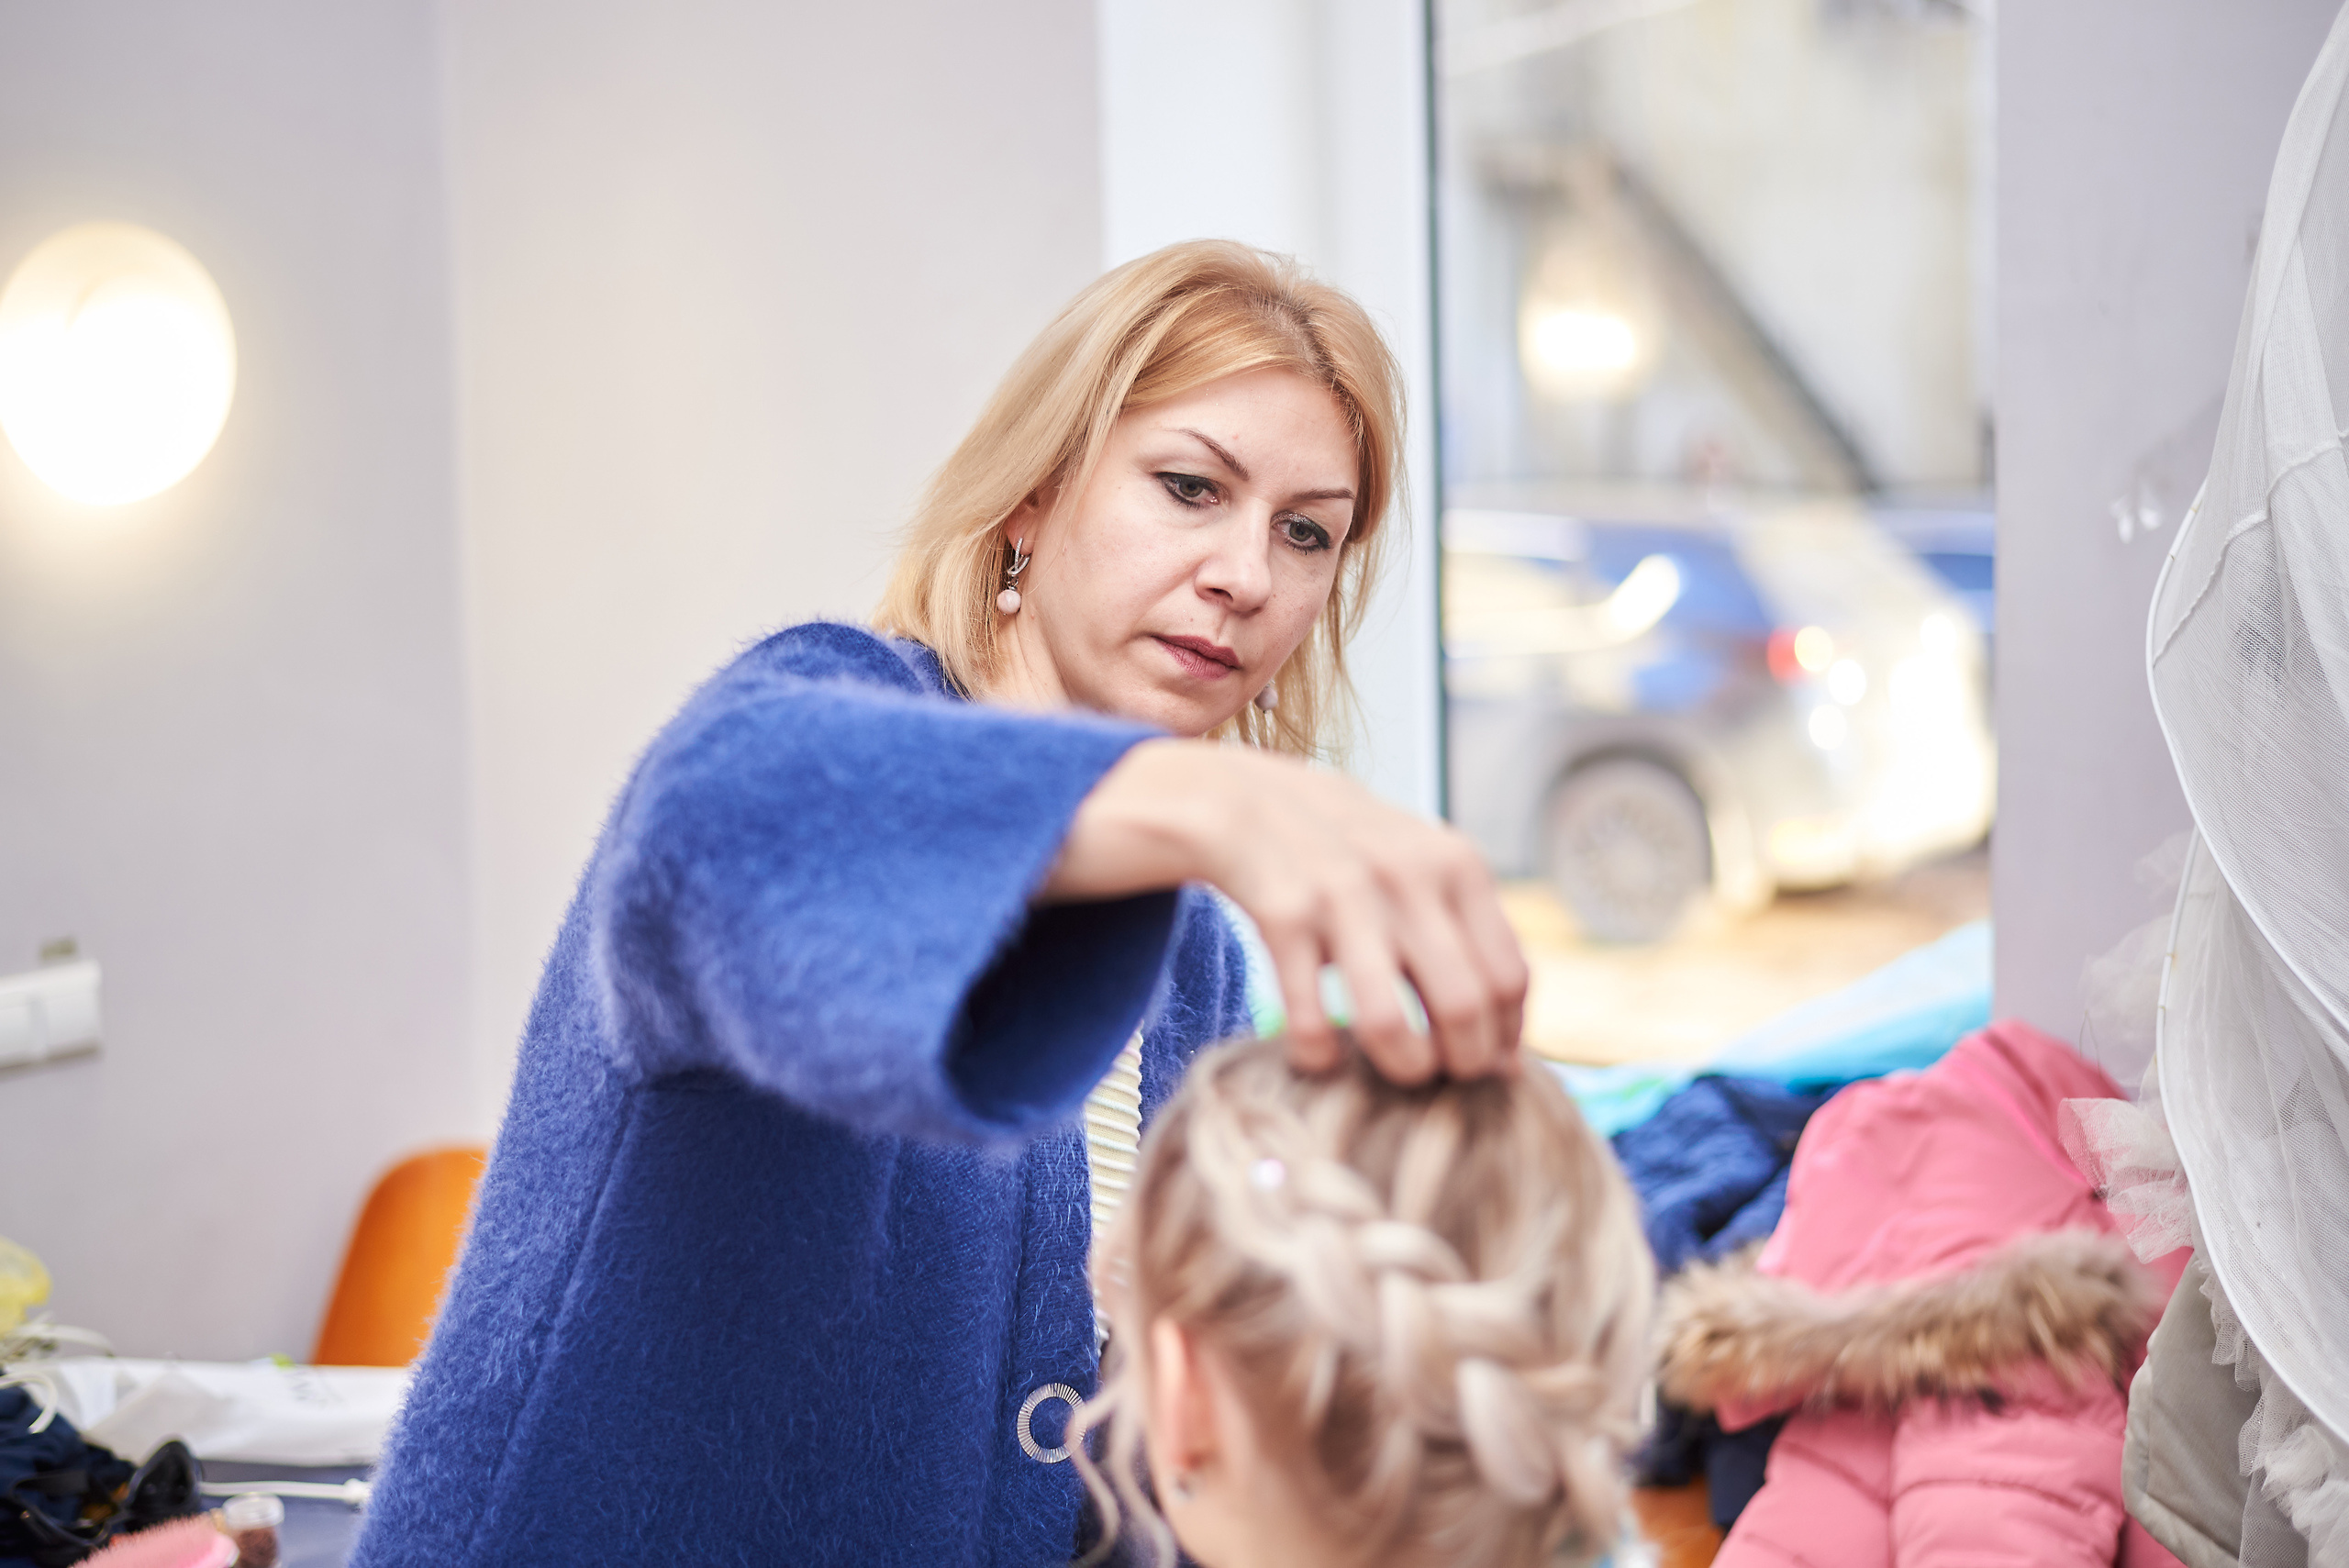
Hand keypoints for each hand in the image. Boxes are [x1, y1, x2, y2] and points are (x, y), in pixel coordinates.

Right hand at [1043, 739, 1528, 1082]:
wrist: (1243, 799)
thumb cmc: (1347, 851)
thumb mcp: (1421, 866)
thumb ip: (1469, 938)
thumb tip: (1509, 1051)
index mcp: (1457, 864)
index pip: (1508, 979)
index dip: (1502, 1040)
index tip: (1483, 1068)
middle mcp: (1409, 876)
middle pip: (1464, 1007)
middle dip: (1460, 1065)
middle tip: (1438, 1079)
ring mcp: (1344, 894)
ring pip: (1391, 1024)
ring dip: (1398, 1068)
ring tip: (1387, 1073)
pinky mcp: (1283, 915)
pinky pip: (1311, 1018)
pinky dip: (1318, 1054)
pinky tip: (1317, 1054)